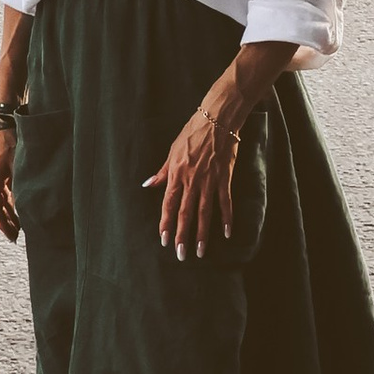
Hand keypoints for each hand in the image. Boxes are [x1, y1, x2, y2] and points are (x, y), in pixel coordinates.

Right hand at [0, 127, 20, 242]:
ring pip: (0, 197)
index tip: (11, 236)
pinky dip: (9, 198)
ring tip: (19, 224)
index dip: (4, 224)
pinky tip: (18, 204)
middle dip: (7, 222)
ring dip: (9, 211)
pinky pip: (2, 188)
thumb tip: (24, 203)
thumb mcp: (17, 161)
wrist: (3, 116)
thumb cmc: (11, 137)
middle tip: (16, 236)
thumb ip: (19, 182)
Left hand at [145, 102, 242, 261]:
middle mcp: (192, 180)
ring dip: (202, 233)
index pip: (168, 204)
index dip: (166, 223)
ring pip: (204, 212)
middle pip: (185, 213)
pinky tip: (226, 233)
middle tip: (181, 255)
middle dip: (182, 235)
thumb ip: (162, 171)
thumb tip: (147, 185)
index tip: (164, 240)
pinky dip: (226, 218)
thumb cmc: (193, 132)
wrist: (217, 118)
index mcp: (177, 174)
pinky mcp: (225, 177)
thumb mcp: (172, 150)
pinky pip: (225, 202)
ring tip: (200, 252)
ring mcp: (210, 180)